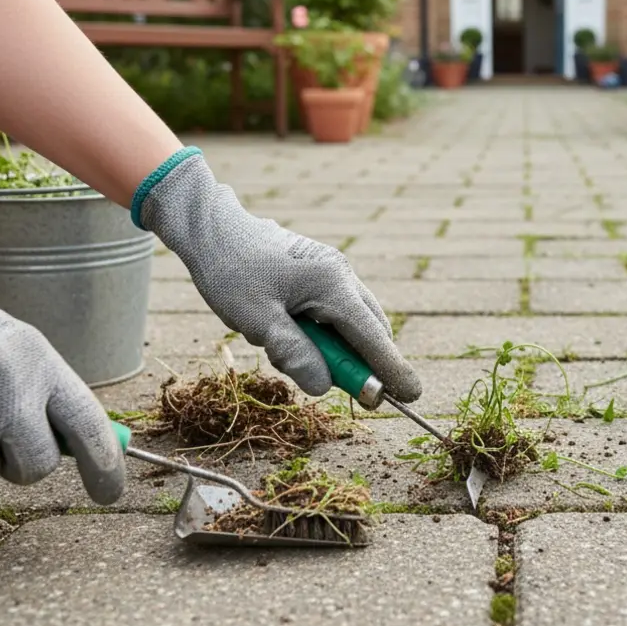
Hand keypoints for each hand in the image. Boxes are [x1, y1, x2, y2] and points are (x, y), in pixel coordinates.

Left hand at [136, 149, 420, 401]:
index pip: (372, 337)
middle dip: (364, 364)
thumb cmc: (231, 272)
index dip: (391, 370)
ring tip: (286, 349)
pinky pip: (337, 314)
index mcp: (331, 284)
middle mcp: (342, 275)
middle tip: (352, 394)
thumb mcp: (256, 320)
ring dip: (337, 349)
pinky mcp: (322, 275)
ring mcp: (335, 272)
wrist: (214, 230)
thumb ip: (294, 353)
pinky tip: (288, 333)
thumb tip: (325, 386)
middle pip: (371, 330)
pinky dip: (326, 335)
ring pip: (354, 323)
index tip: (412, 395)